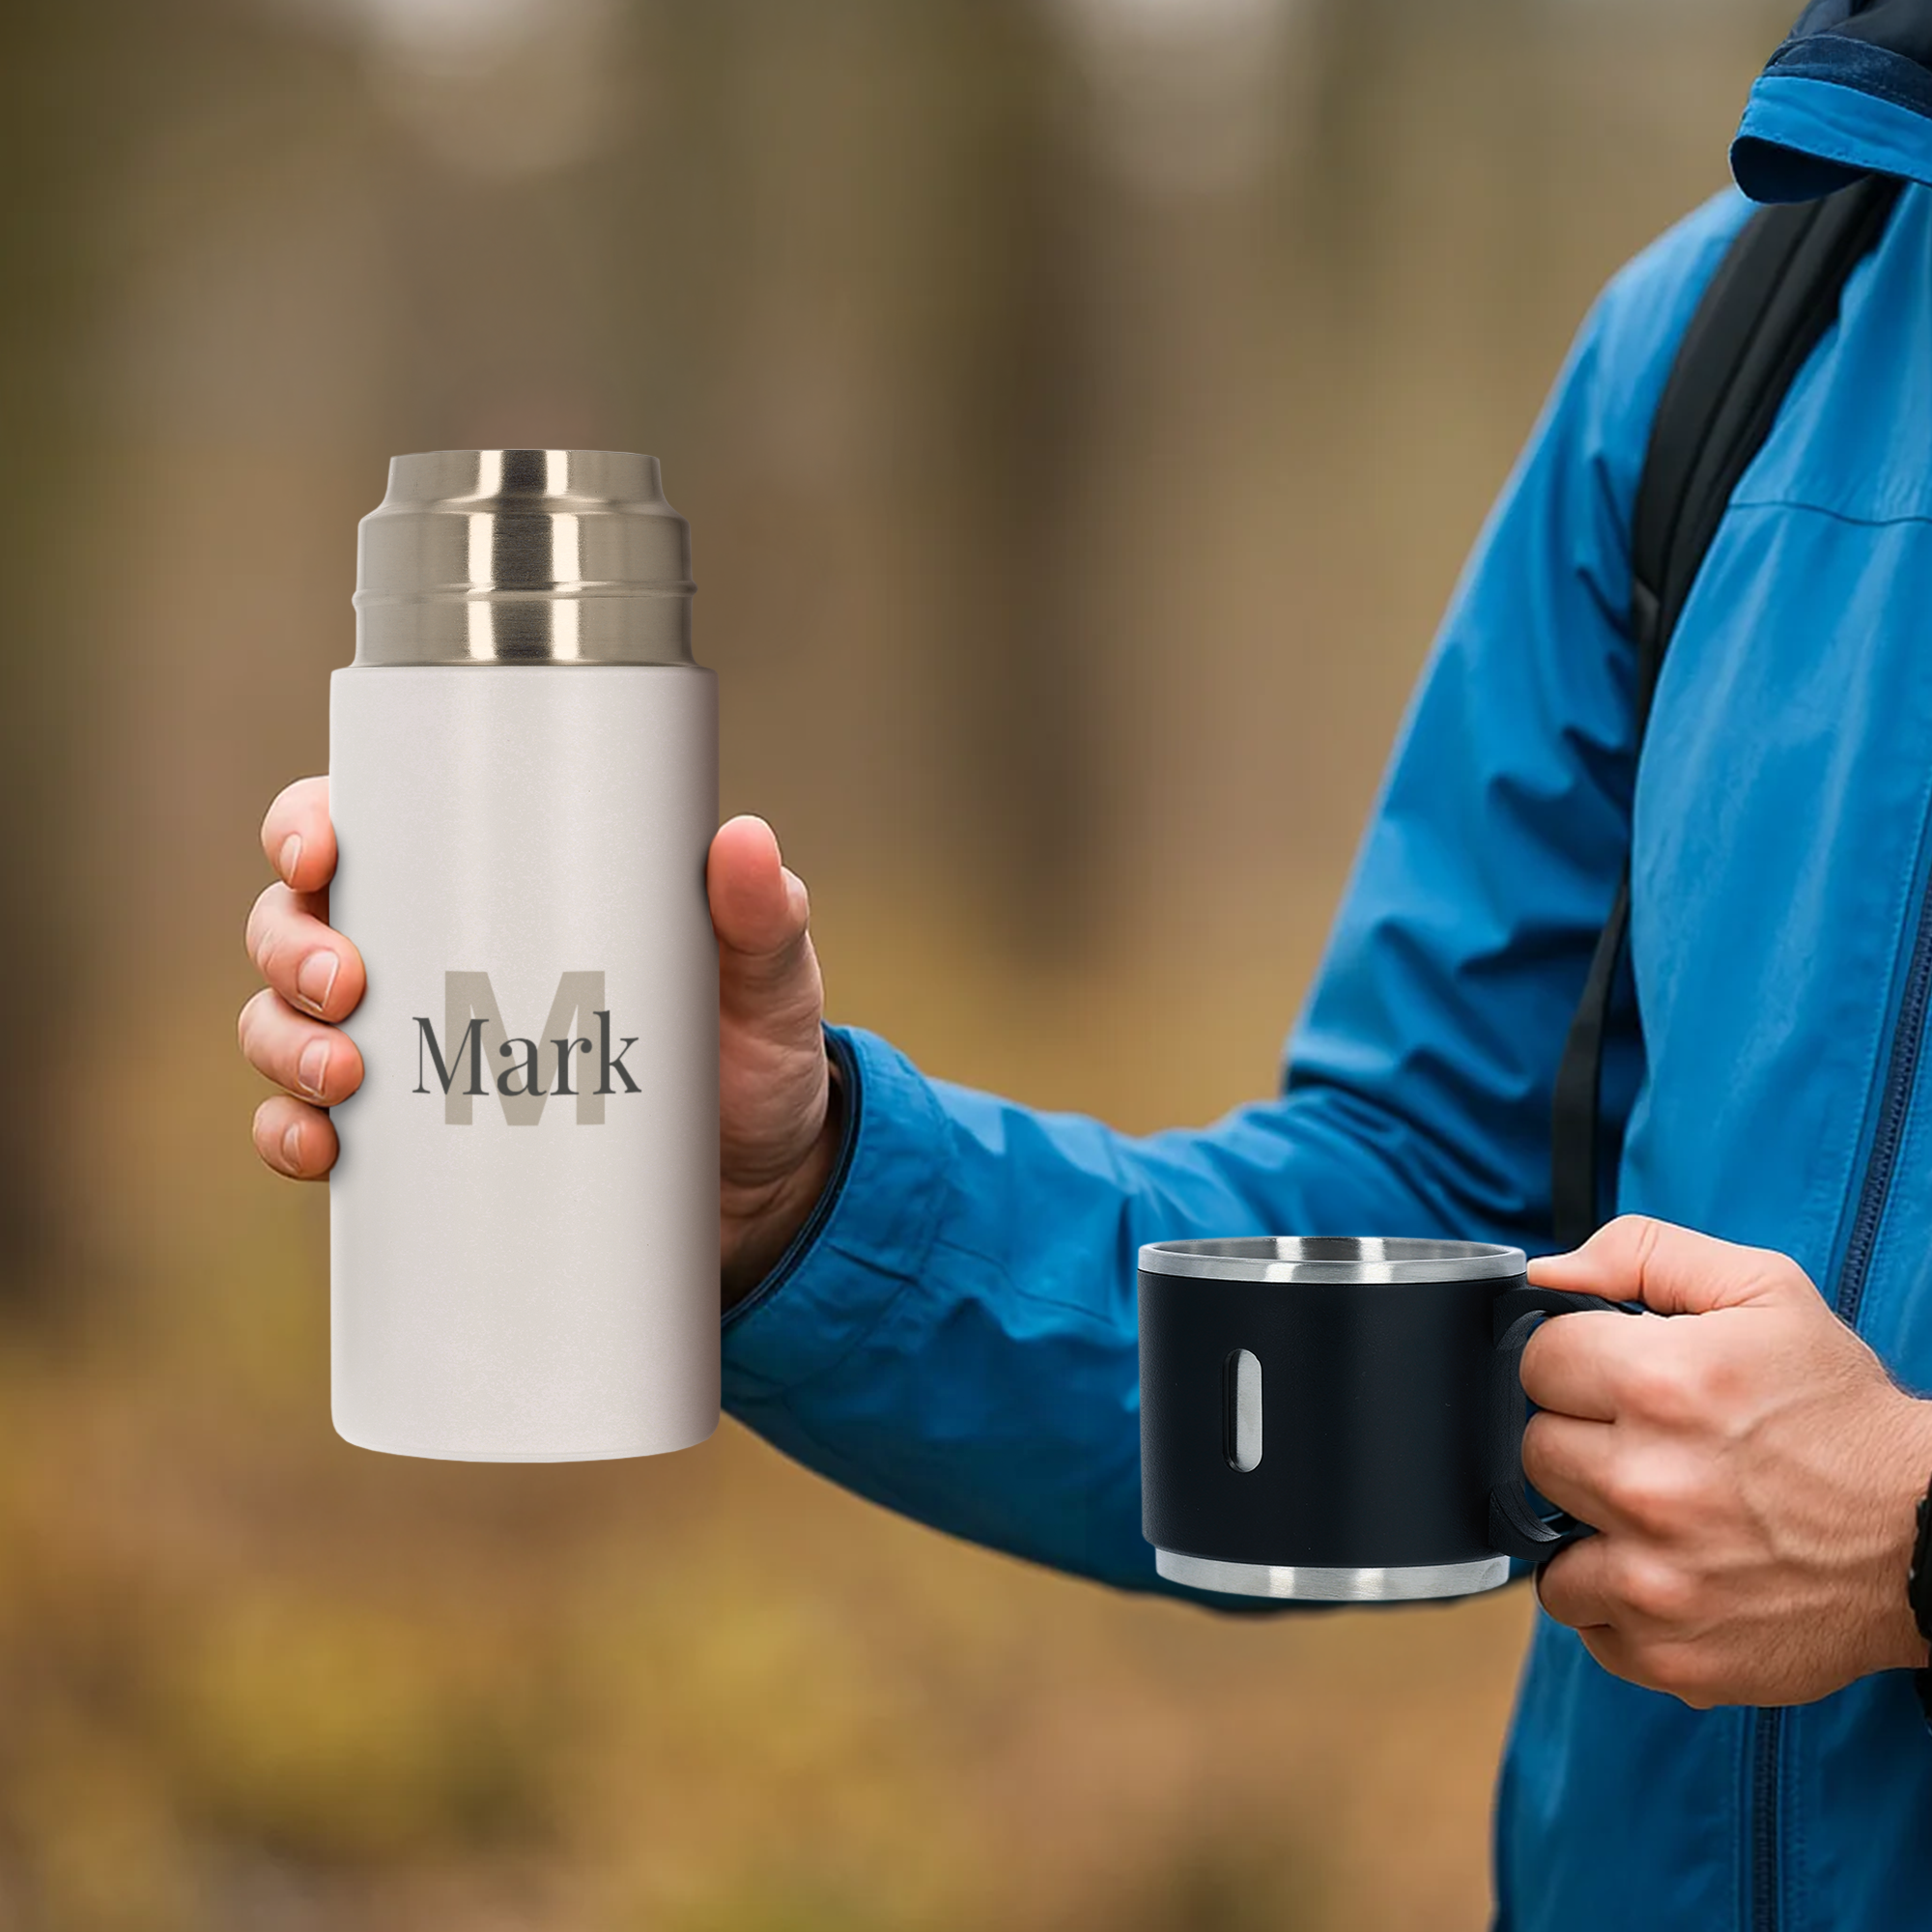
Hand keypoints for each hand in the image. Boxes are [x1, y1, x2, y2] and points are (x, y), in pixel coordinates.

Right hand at [239, 779, 839, 1308]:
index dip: (308, 825)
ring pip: (286, 1023)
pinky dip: (291, 1137)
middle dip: (290, 946)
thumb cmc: (749, 1052)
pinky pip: (313, 1131)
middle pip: (298, 923)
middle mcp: (435, 958)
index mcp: (498, 885)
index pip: (371, 828)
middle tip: (348, 985)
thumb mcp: (765, 977)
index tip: (320, 849)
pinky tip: (319, 1150)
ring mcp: (417, 1052)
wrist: (761, 1191)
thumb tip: (745, 840)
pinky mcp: (419, 1144)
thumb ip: (763, 914)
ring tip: (345, 1075)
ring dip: (283, 1043)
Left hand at [1520, 1216, 1931, 1708]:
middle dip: (1581, 1441)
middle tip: (1646, 1446)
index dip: (1576, 1364)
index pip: (1537, 1361)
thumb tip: (1549, 1274)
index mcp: (1660, 1385)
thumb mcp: (1763, 1291)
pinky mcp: (1671, 1653)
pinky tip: (1667, 1571)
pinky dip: (1615, 1604)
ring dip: (1591, 1530)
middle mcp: (1648, 1485)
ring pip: (1547, 1548)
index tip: (1614, 1380)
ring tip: (1655, 1514)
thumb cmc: (1841, 1413)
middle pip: (1534, 1450)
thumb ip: (1642, 1254)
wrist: (1929, 1535)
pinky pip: (1587, 1623)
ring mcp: (1655, 1580)